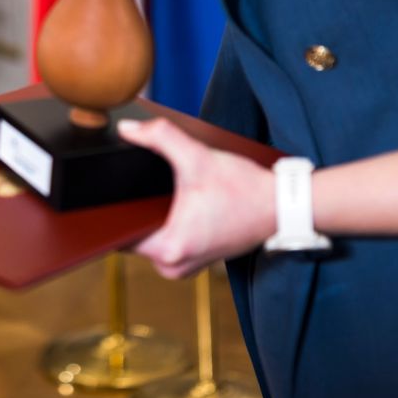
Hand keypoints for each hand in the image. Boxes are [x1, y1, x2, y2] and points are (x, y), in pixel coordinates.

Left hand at [117, 117, 277, 278]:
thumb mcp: (198, 157)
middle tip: (150, 182)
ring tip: (168, 192)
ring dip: (154, 214)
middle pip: (135, 233)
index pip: (120, 231)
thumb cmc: (244, 189)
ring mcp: (184, 267)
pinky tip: (179, 203)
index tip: (119, 187)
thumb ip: (159, 137)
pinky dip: (169, 222)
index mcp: (168, 250)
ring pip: (151, 236)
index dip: (115, 208)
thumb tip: (126, 130)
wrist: (281, 206)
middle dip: (139, 207)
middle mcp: (172, 267)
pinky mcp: (195, 260)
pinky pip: (168, 240)